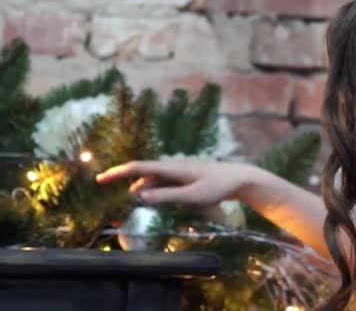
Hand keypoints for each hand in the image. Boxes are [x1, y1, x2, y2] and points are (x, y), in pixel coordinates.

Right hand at [96, 157, 257, 204]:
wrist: (239, 178)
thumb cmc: (217, 187)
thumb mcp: (191, 196)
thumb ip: (165, 196)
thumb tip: (138, 196)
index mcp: (171, 167)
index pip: (137, 167)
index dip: (117, 173)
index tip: (99, 180)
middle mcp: (172, 165)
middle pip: (143, 175)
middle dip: (128, 186)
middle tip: (116, 203)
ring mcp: (179, 170)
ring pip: (154, 180)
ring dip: (144, 191)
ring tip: (137, 207)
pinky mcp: (185, 175)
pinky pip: (164, 182)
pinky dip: (156, 191)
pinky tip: (158, 202)